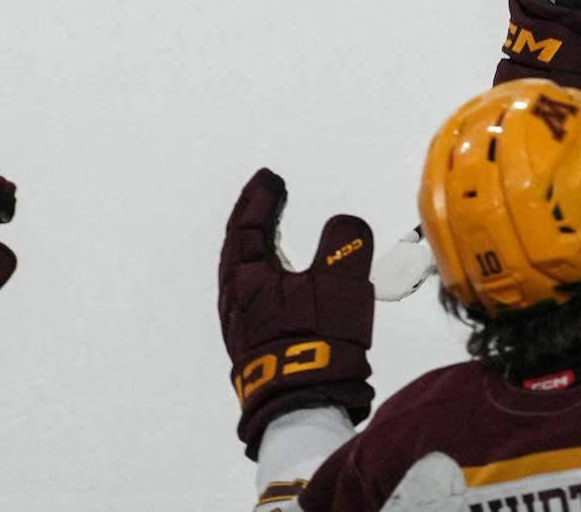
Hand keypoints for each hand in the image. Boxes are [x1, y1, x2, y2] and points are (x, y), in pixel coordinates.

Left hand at [219, 169, 376, 457]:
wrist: (299, 404)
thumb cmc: (317, 338)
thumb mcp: (341, 281)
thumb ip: (345, 242)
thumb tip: (343, 224)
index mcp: (248, 277)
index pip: (249, 226)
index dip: (260, 198)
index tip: (271, 177)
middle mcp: (235, 300)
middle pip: (235, 248)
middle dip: (250, 218)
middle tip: (264, 195)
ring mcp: (239, 326)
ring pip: (240, 274)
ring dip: (254, 246)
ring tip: (270, 232)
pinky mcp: (252, 347)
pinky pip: (249, 295)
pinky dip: (261, 273)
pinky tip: (277, 282)